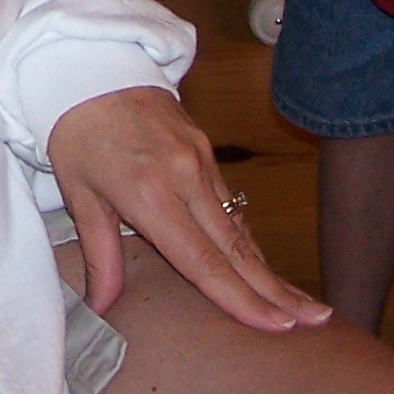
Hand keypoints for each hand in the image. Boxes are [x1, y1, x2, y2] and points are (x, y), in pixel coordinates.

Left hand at [46, 86, 331, 333]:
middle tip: (316, 321)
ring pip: (241, 228)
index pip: (203, 260)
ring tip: (303, 303)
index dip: (241, 298)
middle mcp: (186, 177)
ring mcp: (202, 160)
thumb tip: (103, 306)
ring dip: (270, 269)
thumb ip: (99, 254)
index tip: (277, 326)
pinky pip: (232, 205)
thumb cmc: (77, 134)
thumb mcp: (80, 195)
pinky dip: (249, 240)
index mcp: (151, 194)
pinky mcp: (206, 149)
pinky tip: (264, 267)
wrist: (90, 68)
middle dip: (277, 290)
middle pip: (237, 248)